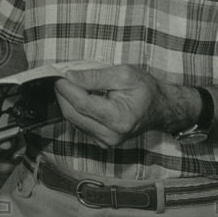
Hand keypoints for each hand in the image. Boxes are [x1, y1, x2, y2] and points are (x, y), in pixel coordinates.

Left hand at [54, 65, 186, 147]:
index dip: (65, 88)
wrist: (161, 108)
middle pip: (73, 114)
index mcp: (119, 119)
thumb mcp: (123, 74)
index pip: (82, 104)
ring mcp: (106, 142)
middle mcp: (111, 135)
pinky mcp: (102, 142)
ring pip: (73, 120)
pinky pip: (79, 124)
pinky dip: (74, 109)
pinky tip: (78, 95)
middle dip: (62, 93)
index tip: (56, 74)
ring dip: (67, 101)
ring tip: (68, 83)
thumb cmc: (146, 89)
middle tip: (58, 76)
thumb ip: (94, 76)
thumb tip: (69, 76)